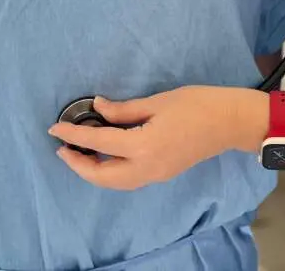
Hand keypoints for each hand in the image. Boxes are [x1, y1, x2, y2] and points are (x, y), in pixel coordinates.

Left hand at [49, 87, 265, 190]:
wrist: (230, 122)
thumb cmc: (197, 104)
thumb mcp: (158, 101)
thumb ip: (125, 110)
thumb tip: (98, 108)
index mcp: (143, 146)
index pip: (99, 141)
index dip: (74, 135)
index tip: (54, 129)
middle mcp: (146, 168)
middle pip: (102, 176)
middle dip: (78, 164)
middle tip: (63, 147)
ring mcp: (155, 175)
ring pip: (115, 183)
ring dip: (94, 171)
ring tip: (80, 152)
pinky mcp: (162, 174)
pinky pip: (128, 179)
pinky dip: (111, 171)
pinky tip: (107, 154)